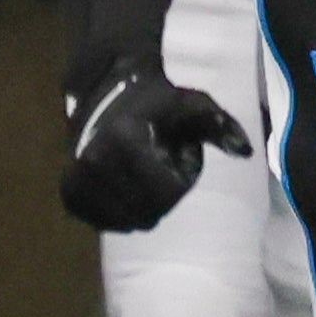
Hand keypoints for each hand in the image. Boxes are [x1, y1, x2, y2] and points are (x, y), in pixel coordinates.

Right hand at [61, 44, 251, 232]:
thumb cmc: (159, 102)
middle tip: (157, 165)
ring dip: (143, 205)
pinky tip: (124, 188)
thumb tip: (246, 152)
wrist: (110, 93)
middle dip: (163, 196)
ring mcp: (77, 179)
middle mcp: (94, 161)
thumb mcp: (194, 105)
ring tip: (140, 172)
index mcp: (124, 140)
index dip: (181, 181)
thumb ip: (220, 126)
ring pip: (129, 222)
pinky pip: (106, 224)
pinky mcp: (69, 194)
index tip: (175, 157)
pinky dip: (122, 214)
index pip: (166, 193)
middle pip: (148, 212)